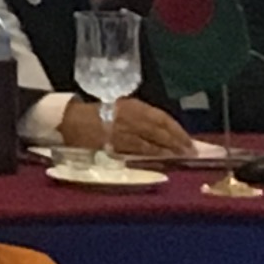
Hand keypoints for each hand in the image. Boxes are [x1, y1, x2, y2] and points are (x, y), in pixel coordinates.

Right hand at [75, 98, 196, 158]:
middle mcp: (131, 115)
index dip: (177, 129)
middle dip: (177, 140)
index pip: (161, 117)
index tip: (189, 139)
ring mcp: (124, 129)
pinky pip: (138, 148)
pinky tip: (162, 158)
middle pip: (160, 128)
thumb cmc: (98, 115)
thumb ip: (141, 118)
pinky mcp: (116, 142)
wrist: (72, 120)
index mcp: (133, 105)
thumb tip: (164, 132)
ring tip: (181, 156)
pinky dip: (152, 153)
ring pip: (152, 139)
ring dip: (168, 148)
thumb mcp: (122, 109)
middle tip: (191, 150)